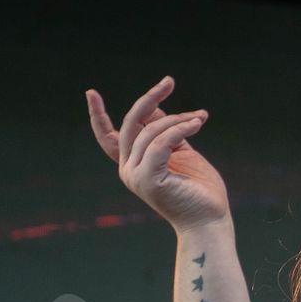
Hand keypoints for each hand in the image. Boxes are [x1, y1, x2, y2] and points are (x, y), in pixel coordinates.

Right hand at [86, 76, 229, 233]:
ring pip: (151, 131)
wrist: (210, 220)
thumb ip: (166, 133)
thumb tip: (156, 108)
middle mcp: (129, 170)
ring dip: (178, 119)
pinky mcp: (149, 178)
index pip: (108, 137)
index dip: (98, 116)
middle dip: (149, 99)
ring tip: (200, 117)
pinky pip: (162, 142)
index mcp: (133, 164)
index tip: (90, 93)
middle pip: (130, 124)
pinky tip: (198, 123)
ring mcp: (136, 176)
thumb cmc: (199, 190)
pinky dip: (180, 129)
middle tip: (168, 81)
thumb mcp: (180, 153)